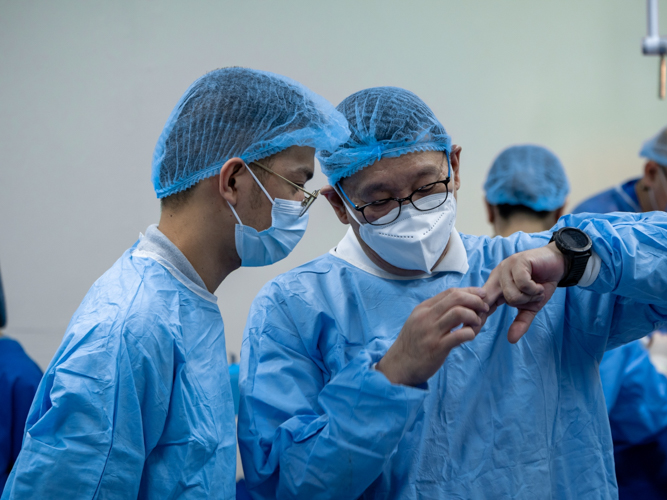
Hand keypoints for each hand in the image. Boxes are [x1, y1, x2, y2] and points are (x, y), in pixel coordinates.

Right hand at [376, 287, 491, 386]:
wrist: (398, 365)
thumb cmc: (412, 344)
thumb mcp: (419, 321)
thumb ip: (435, 312)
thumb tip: (459, 303)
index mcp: (423, 308)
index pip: (450, 292)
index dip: (470, 291)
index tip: (481, 295)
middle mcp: (426, 317)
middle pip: (456, 298)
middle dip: (475, 300)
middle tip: (484, 308)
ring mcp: (431, 332)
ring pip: (459, 313)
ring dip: (474, 316)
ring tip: (477, 324)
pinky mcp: (437, 348)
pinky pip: (459, 335)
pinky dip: (470, 333)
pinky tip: (470, 336)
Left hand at [483, 242, 565, 343]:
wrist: (558, 264)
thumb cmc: (541, 284)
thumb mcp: (531, 306)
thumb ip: (520, 322)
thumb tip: (511, 340)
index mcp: (496, 285)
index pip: (482, 303)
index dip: (479, 316)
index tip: (473, 331)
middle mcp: (497, 276)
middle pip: (489, 300)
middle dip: (497, 309)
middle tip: (514, 311)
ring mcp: (506, 267)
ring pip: (510, 295)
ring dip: (528, 297)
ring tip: (536, 291)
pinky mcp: (518, 261)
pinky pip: (522, 284)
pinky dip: (534, 289)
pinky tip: (539, 285)